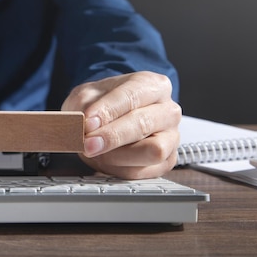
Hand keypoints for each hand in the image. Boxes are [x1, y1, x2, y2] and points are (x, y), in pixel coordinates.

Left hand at [61, 71, 181, 178]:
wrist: (106, 120)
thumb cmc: (101, 105)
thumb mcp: (86, 96)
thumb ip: (84, 106)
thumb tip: (84, 125)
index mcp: (151, 85)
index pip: (132, 96)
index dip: (108, 110)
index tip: (88, 122)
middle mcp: (167, 110)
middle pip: (144, 124)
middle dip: (112, 136)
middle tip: (88, 143)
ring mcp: (171, 137)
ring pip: (152, 151)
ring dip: (117, 155)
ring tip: (95, 152)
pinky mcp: (166, 161)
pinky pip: (145, 171)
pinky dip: (119, 169)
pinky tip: (106, 161)